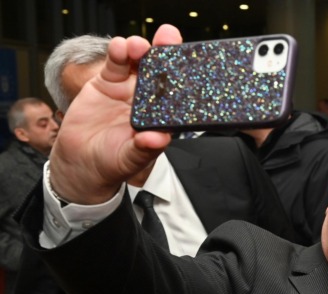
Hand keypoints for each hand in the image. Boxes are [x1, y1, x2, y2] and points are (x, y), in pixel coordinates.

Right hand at [48, 25, 179, 203]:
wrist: (82, 162)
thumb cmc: (112, 163)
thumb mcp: (130, 159)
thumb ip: (145, 149)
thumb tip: (158, 139)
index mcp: (162, 117)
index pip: (178, 93)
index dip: (184, 76)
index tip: (188, 63)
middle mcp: (149, 100)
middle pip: (162, 71)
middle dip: (166, 52)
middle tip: (168, 37)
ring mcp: (129, 89)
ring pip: (139, 63)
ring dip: (141, 50)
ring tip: (139, 46)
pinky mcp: (108, 82)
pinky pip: (116, 64)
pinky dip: (118, 53)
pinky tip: (120, 46)